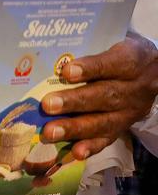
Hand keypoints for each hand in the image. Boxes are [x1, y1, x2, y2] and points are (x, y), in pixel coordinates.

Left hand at [40, 31, 157, 158]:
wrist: (156, 71)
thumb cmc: (123, 53)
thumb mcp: (115, 42)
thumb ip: (89, 48)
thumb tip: (50, 52)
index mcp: (131, 61)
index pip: (111, 64)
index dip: (90, 68)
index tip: (67, 71)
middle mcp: (133, 88)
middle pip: (104, 95)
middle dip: (74, 102)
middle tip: (47, 105)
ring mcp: (129, 111)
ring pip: (104, 120)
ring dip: (75, 128)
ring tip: (51, 132)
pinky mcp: (124, 126)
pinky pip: (109, 138)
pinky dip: (91, 146)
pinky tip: (76, 152)